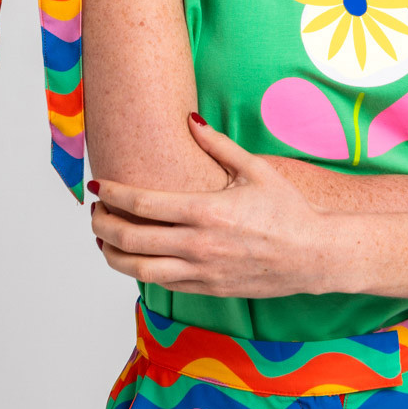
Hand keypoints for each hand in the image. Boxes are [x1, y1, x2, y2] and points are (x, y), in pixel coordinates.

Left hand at [89, 113, 333, 297]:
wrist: (313, 255)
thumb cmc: (287, 210)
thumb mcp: (255, 169)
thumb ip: (218, 145)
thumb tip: (190, 119)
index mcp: (205, 210)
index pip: (142, 203)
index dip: (113, 193)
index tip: (98, 186)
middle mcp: (198, 244)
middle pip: (130, 239)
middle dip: (103, 224)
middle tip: (95, 211)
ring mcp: (201, 271)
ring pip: (139, 269)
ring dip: (112, 254)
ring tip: (104, 238)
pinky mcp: (207, 289)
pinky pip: (161, 284)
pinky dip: (139, 270)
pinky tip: (135, 256)